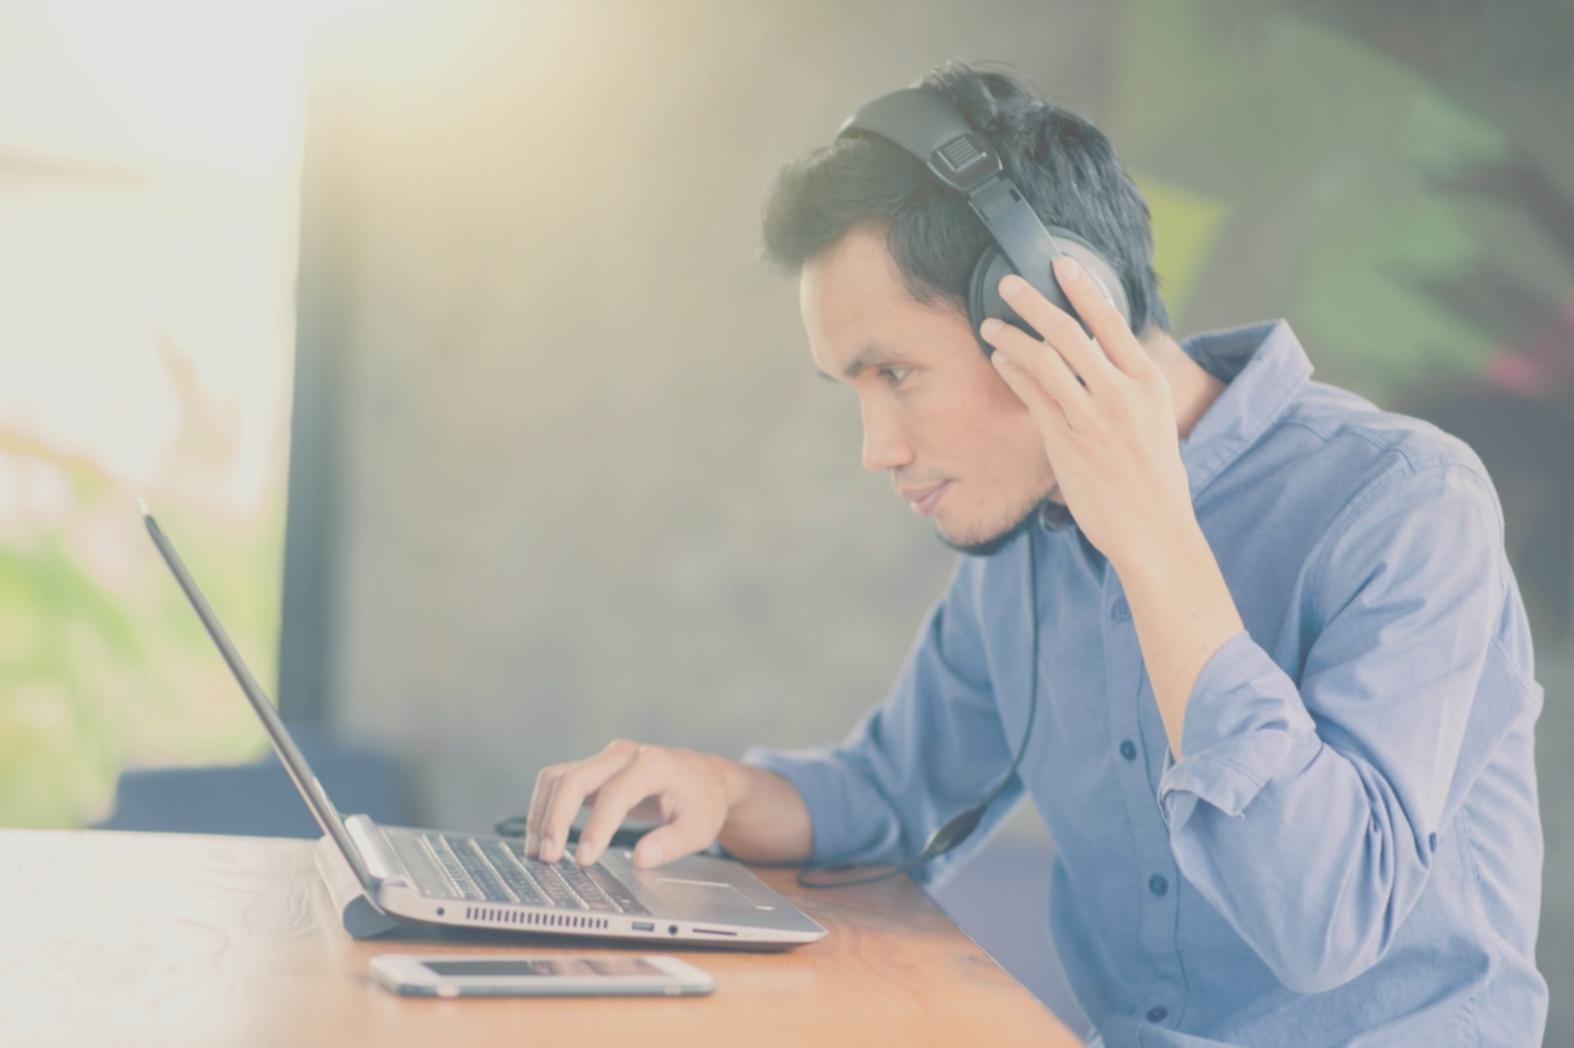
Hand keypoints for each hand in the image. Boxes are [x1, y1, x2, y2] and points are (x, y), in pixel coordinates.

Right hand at [524, 739, 736, 868]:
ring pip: (557, 777)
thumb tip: (641, 859)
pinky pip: (557, 782)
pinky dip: (544, 807)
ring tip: (538, 852)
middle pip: (575, 778)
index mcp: (654, 764)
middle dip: (556, 819)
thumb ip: (671, 844)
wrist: (703, 777)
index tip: (585, 859)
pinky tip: (542, 836)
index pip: (616, 793)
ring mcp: (605, 758)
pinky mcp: (592, 769)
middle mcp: (623, 754)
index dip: (597, 827)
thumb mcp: (700, 828)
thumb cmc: (702, 801)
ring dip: (542, 813)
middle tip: (549, 857)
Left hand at [979, 256, 1194, 565]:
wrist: (1154, 528)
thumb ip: (1131, 383)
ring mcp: (1092, 418)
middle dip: (1034, 301)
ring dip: (1012, 336)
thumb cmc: (1154, 476)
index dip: (1083, 289)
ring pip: (1044, 360)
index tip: (1062, 266)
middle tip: (1009, 283)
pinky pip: (1032, 394)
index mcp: (1149, 383)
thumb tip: (1109, 350)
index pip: (1112, 322)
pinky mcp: (1066, 442)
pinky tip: (1000, 358)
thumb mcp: (1157, 418)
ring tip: (991, 324)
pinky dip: (1013, 370)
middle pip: (1070, 332)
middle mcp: (1122, 394)